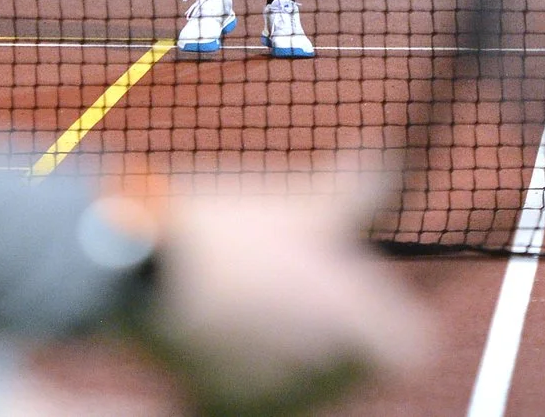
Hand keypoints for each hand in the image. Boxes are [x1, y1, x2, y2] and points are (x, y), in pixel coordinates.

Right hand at [132, 166, 430, 416]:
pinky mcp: (230, 410)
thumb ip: (356, 190)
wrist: (136, 264)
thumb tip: (385, 154)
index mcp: (356, 320)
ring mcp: (278, 398)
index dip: (387, 321)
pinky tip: (226, 332)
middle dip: (334, 333)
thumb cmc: (226, 227)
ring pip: (308, 385)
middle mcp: (325, 370)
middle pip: (356, 367)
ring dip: (293, 353)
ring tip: (252, 302)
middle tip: (292, 287)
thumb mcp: (298, 203)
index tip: (353, 293)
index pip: (408, 349)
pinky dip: (250, 373)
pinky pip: (260, 399)